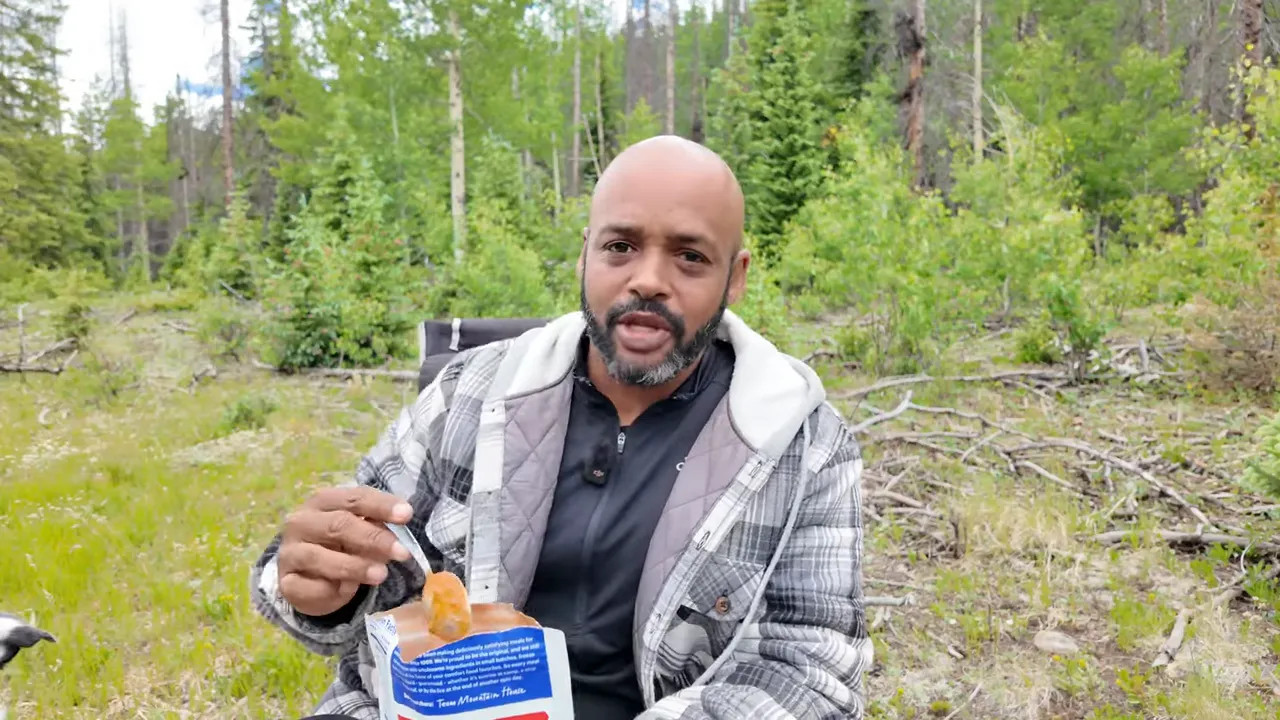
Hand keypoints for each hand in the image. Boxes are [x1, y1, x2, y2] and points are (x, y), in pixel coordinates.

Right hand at [277, 486, 413, 616]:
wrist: (307, 576)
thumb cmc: (340, 545)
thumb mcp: (360, 531)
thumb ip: (376, 528)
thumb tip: (399, 536)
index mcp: (324, 501)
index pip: (354, 498)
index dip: (381, 505)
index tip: (407, 514)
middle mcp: (302, 522)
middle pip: (338, 525)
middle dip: (373, 539)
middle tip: (402, 552)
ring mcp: (290, 552)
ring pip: (319, 557)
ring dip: (354, 566)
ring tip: (381, 575)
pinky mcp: (286, 581)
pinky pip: (308, 586)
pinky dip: (330, 590)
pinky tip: (347, 590)